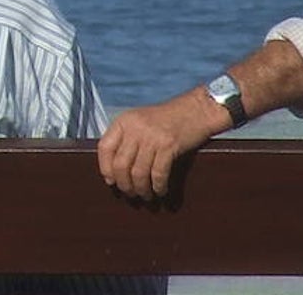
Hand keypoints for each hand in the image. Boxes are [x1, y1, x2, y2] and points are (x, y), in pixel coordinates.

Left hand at [97, 89, 224, 199]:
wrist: (198, 109)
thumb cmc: (169, 118)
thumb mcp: (141, 121)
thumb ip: (126, 139)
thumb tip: (112, 173)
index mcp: (125, 120)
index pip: (104, 148)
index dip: (105, 168)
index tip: (111, 181)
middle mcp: (136, 127)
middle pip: (120, 165)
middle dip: (124, 185)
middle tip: (131, 193)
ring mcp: (152, 136)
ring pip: (138, 173)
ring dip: (141, 189)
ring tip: (146, 195)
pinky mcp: (169, 145)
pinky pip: (158, 174)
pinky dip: (158, 186)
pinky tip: (160, 191)